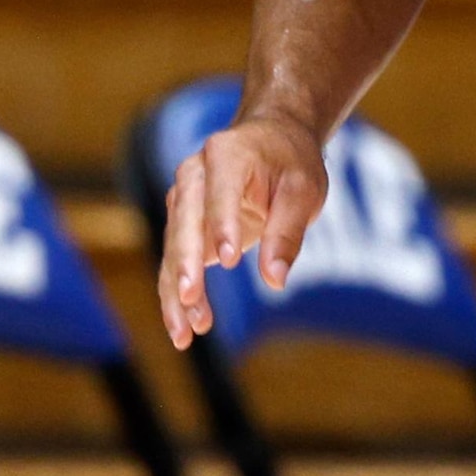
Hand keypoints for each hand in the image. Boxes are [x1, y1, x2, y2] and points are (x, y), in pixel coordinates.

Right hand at [157, 114, 330, 347]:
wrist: (271, 141)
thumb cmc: (290, 164)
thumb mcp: (303, 192)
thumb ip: (287, 233)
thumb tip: (275, 280)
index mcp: (227, 155)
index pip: (220, 191)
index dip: (222, 224)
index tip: (227, 259)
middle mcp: (194, 175)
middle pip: (185, 221)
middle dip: (186, 263)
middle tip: (191, 298)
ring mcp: (182, 200)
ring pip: (172, 249)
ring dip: (177, 292)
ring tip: (186, 334)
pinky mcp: (182, 226)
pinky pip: (175, 263)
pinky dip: (177, 296)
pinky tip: (184, 329)